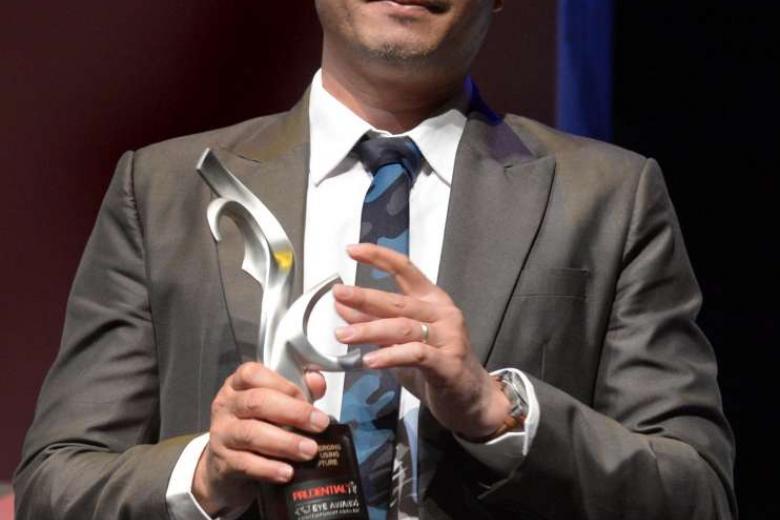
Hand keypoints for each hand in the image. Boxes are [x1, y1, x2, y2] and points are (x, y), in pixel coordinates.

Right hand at [193, 362, 329, 515]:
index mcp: (238, 384)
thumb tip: (317, 381)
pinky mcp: (222, 462)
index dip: (284, 385)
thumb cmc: (258, 425)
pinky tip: (287, 472)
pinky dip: (269, 468)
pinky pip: (245, 464)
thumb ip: (299, 390)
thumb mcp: (276, 403)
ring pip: (252, 433)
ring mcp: (221, 434)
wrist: (228, 465)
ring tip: (309, 450)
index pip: (254, 374)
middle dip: (293, 412)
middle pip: (256, 402)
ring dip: (285, 442)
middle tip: (319, 424)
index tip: (308, 398)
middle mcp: (226, 405)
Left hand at [333, 243, 509, 439]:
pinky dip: (390, 356)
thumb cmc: (436, 365)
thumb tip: (342, 306)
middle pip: (398, 301)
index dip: (379, 257)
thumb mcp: (401, 341)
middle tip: (338, 294)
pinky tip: (369, 360)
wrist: (472, 398)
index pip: (405, 269)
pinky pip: (416, 355)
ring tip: (342, 335)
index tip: (352, 250)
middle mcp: (442, 313)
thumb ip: (376, 323)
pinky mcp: (449, 364)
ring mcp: (449, 338)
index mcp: (432, 300)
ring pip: (404, 327)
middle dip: (365, 297)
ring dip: (370, 330)